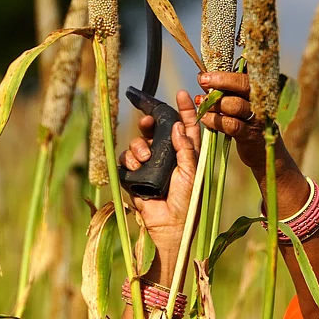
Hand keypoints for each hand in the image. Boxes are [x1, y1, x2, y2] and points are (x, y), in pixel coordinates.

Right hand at [118, 90, 200, 249]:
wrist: (170, 225)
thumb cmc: (187, 200)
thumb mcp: (192, 172)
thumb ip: (186, 148)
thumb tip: (178, 125)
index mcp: (186, 153)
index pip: (186, 126)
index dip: (185, 109)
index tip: (182, 93)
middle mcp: (167, 155)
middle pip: (156, 129)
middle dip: (149, 122)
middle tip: (146, 121)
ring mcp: (150, 164)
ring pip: (138, 142)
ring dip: (139, 146)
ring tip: (144, 159)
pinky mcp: (134, 174)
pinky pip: (126, 157)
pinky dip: (129, 159)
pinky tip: (135, 167)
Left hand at [194, 71, 271, 171]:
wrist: (263, 153)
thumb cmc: (247, 124)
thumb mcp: (239, 105)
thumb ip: (224, 92)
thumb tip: (203, 78)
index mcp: (259, 91)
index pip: (244, 76)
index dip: (224, 74)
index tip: (205, 75)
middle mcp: (262, 102)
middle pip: (244, 85)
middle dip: (221, 81)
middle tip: (203, 81)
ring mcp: (258, 118)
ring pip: (237, 105)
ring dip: (216, 103)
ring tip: (201, 102)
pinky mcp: (251, 135)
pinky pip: (232, 125)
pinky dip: (216, 120)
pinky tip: (205, 118)